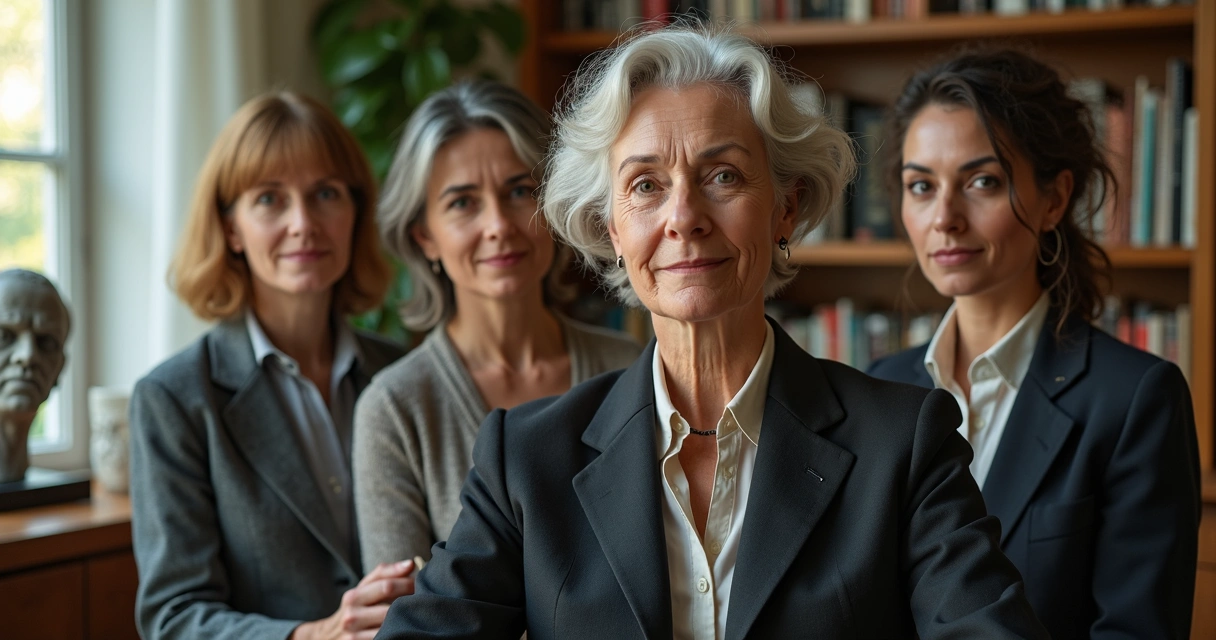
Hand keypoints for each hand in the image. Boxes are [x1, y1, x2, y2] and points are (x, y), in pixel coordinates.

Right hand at [291, 560, 416, 639]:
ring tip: (418, 614)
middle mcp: (351, 618)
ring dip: (408, 621)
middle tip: (425, 600)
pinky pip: (386, 639)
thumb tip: (410, 564)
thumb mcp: (363, 588)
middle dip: (411, 603)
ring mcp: (354, 637)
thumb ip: (385, 573)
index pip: (387, 587)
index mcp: (353, 597)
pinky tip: (405, 629)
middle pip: (391, 610)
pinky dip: (399, 634)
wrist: (329, 636)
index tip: (421, 583)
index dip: (409, 584)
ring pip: (390, 629)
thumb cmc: (355, 608)